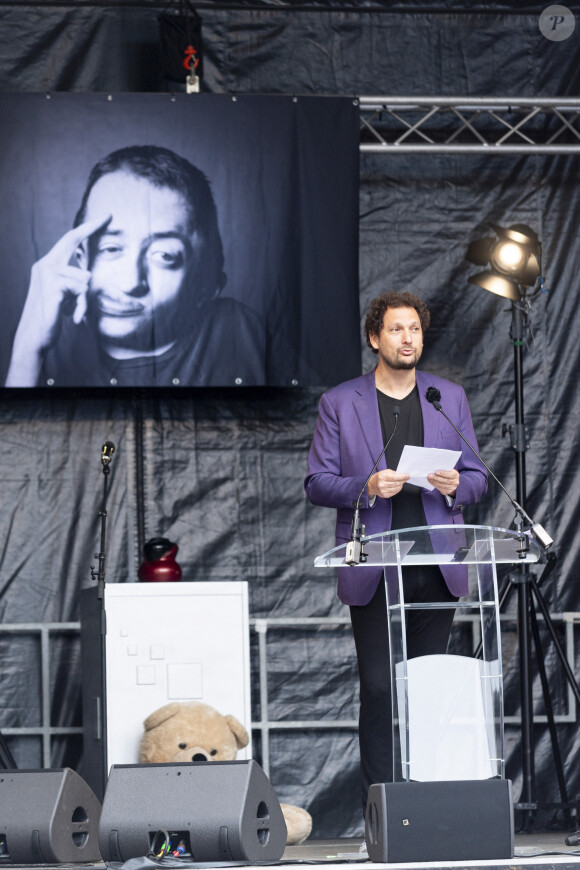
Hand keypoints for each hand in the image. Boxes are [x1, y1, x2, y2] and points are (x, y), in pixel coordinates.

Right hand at [5, 215, 110, 385]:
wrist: (34, 337)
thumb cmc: (50, 318)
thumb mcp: (62, 297)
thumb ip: (72, 282)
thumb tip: (87, 274)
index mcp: (47, 265)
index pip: (68, 240)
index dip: (86, 228)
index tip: (104, 218)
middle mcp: (44, 265)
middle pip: (72, 239)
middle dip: (92, 226)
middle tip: (110, 215)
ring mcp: (47, 274)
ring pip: (85, 277)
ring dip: (84, 299)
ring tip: (71, 311)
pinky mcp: (53, 286)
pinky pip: (81, 290)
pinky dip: (80, 306)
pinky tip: (69, 316)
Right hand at [368, 468, 409, 498]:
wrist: (371, 485)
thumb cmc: (379, 477)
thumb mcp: (384, 472)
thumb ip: (393, 473)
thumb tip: (402, 475)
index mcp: (382, 477)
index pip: (395, 477)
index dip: (403, 477)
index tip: (407, 476)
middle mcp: (382, 484)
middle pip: (397, 483)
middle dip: (403, 480)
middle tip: (405, 478)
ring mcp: (383, 491)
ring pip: (396, 488)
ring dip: (401, 485)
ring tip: (401, 482)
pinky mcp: (385, 495)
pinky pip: (394, 492)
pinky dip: (398, 489)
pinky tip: (397, 486)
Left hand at [427, 468, 459, 496]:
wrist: (453, 482)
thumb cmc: (449, 474)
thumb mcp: (449, 471)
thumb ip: (444, 470)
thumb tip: (434, 469)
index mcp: (456, 475)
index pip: (450, 475)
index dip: (443, 473)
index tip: (436, 472)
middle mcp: (455, 482)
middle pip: (445, 481)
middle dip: (436, 478)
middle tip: (429, 475)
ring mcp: (452, 488)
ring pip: (442, 485)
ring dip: (434, 482)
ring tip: (429, 478)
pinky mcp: (447, 491)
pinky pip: (440, 489)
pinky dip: (435, 485)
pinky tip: (431, 482)